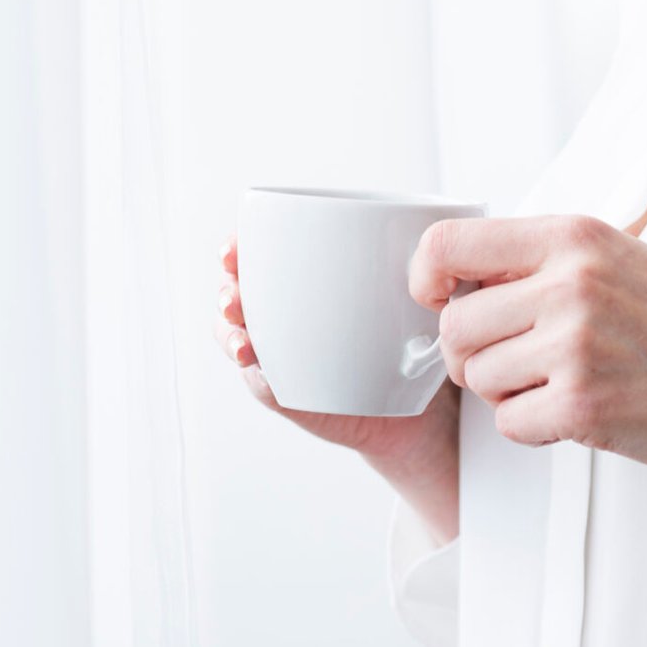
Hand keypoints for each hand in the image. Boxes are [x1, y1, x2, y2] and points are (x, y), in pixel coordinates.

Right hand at [213, 233, 458, 464]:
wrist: (411, 399)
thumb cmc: (405, 332)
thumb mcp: (404, 291)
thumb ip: (400, 268)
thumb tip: (419, 249)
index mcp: (299, 278)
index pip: (253, 254)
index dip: (235, 248)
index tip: (235, 248)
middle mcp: (279, 311)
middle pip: (234, 292)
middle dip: (226, 291)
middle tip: (235, 297)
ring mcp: (277, 351)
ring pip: (234, 336)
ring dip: (230, 335)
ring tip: (244, 343)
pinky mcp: (286, 391)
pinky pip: (261, 382)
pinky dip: (258, 377)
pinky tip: (261, 372)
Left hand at [408, 213, 646, 543]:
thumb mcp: (623, 262)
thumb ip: (546, 261)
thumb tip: (455, 278)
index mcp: (576, 236)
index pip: (446, 244)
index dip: (426, 281)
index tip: (439, 302)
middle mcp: (572, 282)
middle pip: (453, 325)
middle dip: (473, 354)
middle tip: (520, 363)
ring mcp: (577, 344)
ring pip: (475, 378)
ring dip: (508, 392)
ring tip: (564, 384)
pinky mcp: (584, 406)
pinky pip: (508, 424)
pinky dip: (535, 429)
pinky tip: (580, 414)